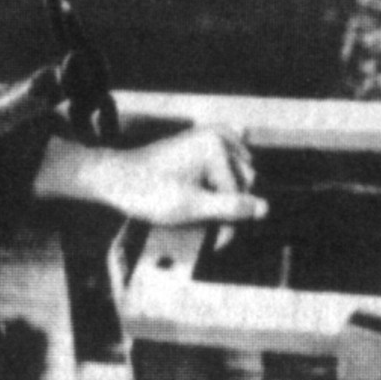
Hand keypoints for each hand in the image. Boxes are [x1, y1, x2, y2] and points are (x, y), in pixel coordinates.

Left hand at [37, 129, 267, 224]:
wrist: (115, 178)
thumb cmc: (149, 191)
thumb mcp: (193, 207)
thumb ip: (232, 207)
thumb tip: (265, 208)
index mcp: (217, 147)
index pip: (241, 194)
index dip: (230, 224)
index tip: (217, 244)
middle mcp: (216, 135)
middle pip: (245, 180)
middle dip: (231, 207)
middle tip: (213, 231)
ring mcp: (207, 136)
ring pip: (237, 172)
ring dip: (228, 195)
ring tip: (210, 216)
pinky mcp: (198, 142)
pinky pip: (225, 161)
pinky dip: (223, 179)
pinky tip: (216, 194)